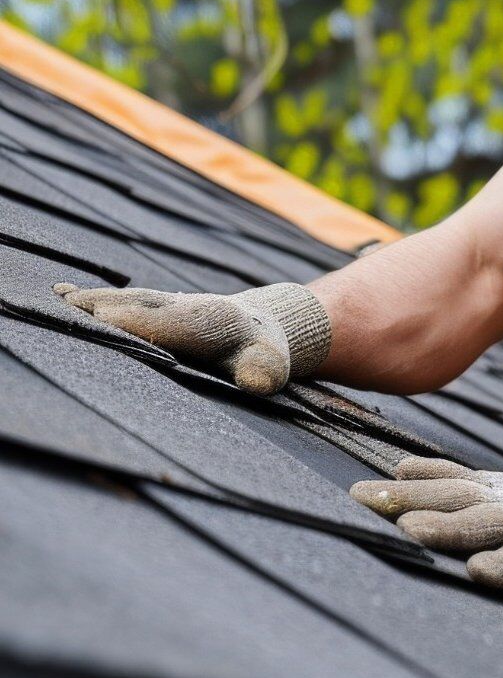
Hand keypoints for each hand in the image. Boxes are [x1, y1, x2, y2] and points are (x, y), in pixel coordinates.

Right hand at [54, 282, 329, 395]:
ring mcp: (168, 302)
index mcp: (212, 319)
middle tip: (62, 308)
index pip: (171, 321)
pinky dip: (93, 298)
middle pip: (139, 304)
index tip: (106, 317)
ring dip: (93, 301)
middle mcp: (185, 304)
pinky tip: (60, 294)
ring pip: (128, 299)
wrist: (263, 325)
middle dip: (106, 307)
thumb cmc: (263, 355)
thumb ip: (264, 372)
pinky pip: (123, 300)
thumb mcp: (272, 367)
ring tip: (55, 300)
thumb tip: (257, 383)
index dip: (140, 320)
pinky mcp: (155, 305)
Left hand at [351, 453, 502, 627]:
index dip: (408, 493)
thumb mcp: (500, 493)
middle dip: (443, 524)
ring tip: (478, 572)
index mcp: (498, 501)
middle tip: (406, 526)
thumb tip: (399, 466)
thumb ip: (450, 482)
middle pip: (479, 521)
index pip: (448, 492)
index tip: (360, 496)